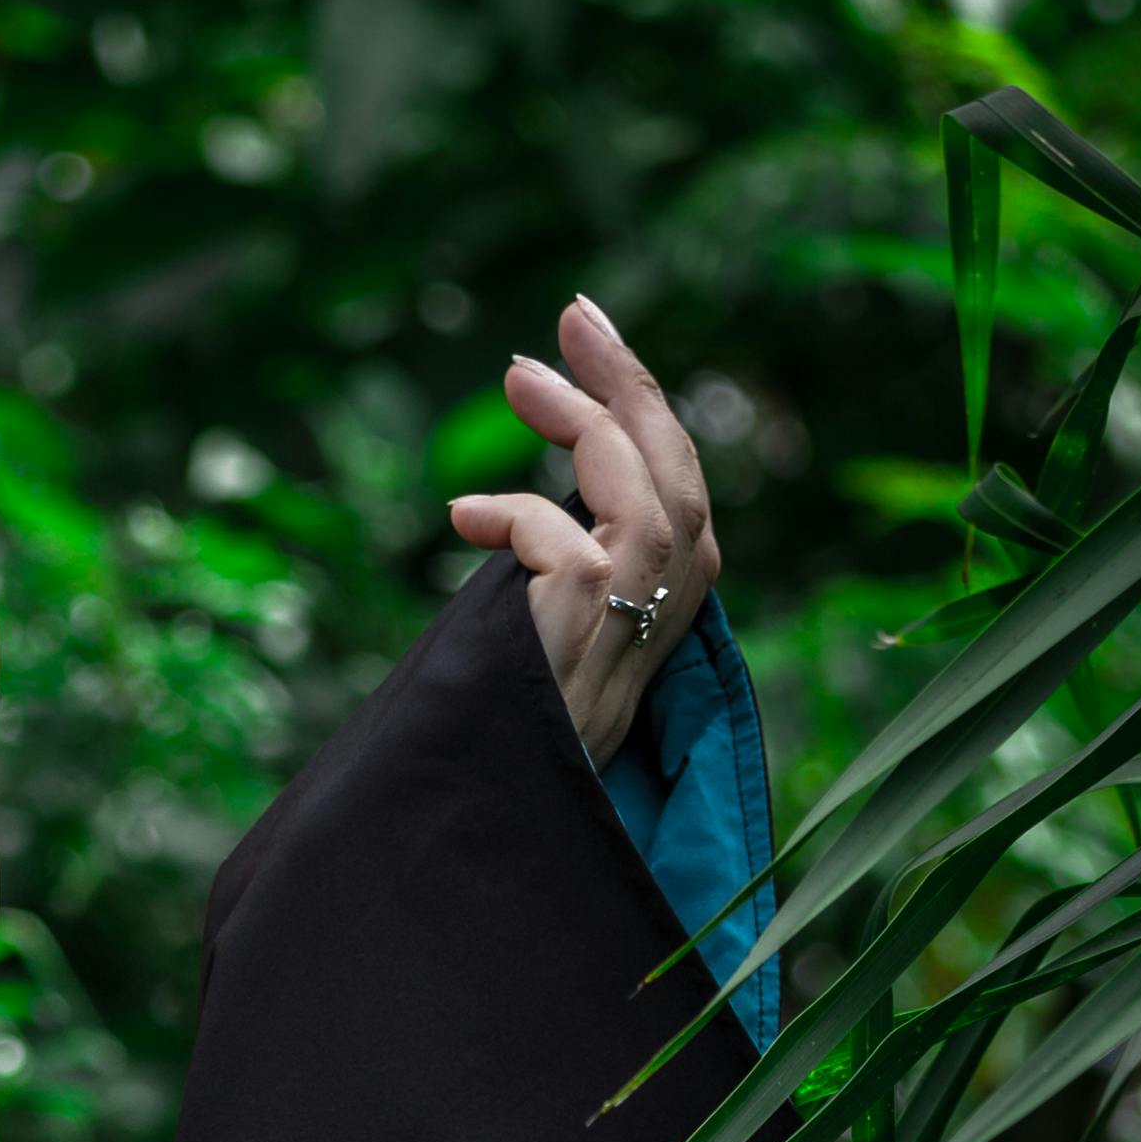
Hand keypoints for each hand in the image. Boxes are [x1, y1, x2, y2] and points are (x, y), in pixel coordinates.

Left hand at [447, 296, 722, 769]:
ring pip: (647, 494)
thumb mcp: (540, 646)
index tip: (586, 345)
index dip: (638, 412)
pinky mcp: (588, 636)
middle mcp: (666, 618)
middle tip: (574, 314)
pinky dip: (518, 515)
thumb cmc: (501, 740)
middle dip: (628, 384)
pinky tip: (463, 518)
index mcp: (663, 612)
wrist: (489, 827)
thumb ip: (552, 578)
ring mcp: (632, 627)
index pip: (673, 489)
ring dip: (584, 421)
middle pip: (677, 474)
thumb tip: (498, 507)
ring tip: (519, 379)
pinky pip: (569, 545)